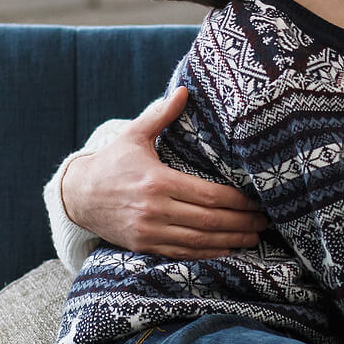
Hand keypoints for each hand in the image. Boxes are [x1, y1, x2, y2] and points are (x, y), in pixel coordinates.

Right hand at [61, 86, 267, 258]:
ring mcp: (149, 231)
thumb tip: (185, 90)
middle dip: (239, 223)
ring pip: (198, 241)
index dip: (236, 201)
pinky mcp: (144, 246)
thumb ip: (161, 114)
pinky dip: (206, 254)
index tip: (256, 201)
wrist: (78, 196)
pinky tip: (226, 250)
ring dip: (229, 241)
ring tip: (252, 238)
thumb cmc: (112, 162)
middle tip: (264, 222)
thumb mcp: (135, 135)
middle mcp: (154, 209)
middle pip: (208, 220)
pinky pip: (181, 253)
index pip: (207, 195)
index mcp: (157, 181)